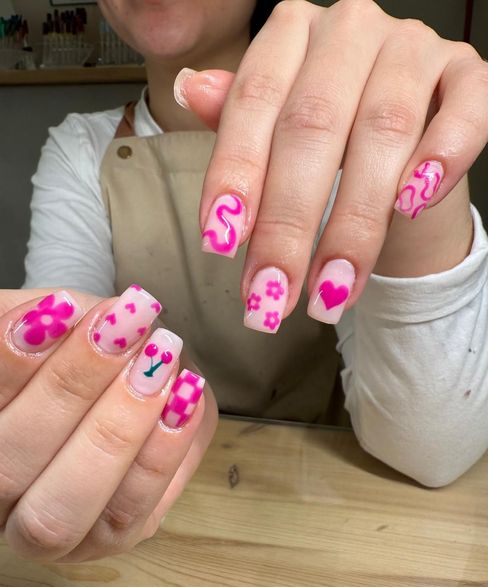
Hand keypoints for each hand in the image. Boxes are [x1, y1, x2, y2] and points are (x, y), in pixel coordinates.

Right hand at [0, 287, 215, 562]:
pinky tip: (184, 394)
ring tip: (160, 357)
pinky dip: (161, 452)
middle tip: (123, 329)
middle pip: (8, 469)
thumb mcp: (51, 324)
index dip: (13, 364)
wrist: (117, 380)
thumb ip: (49, 322)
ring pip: (63, 511)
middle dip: (70, 390)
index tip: (61, 308)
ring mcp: (46, 533)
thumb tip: (74, 316)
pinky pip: (129, 514)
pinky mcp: (106, 540)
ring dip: (119, 427)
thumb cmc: (72, 350)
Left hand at [175, 0, 486, 330]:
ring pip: (382, 131)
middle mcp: (350, 29)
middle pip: (312, 126)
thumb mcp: (273, 132)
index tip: (221, 245)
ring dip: (354, 223)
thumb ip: (237, 119)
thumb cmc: (329, 143)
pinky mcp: (468, 74)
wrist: (400, 151)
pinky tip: (410, 207)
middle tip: (272, 294)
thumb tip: (188, 88)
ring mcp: (414, 47)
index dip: (236, 176)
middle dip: (288, 225)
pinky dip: (439, 160)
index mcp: (291, 33)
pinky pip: (464, 110)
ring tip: (330, 290)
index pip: (254, 101)